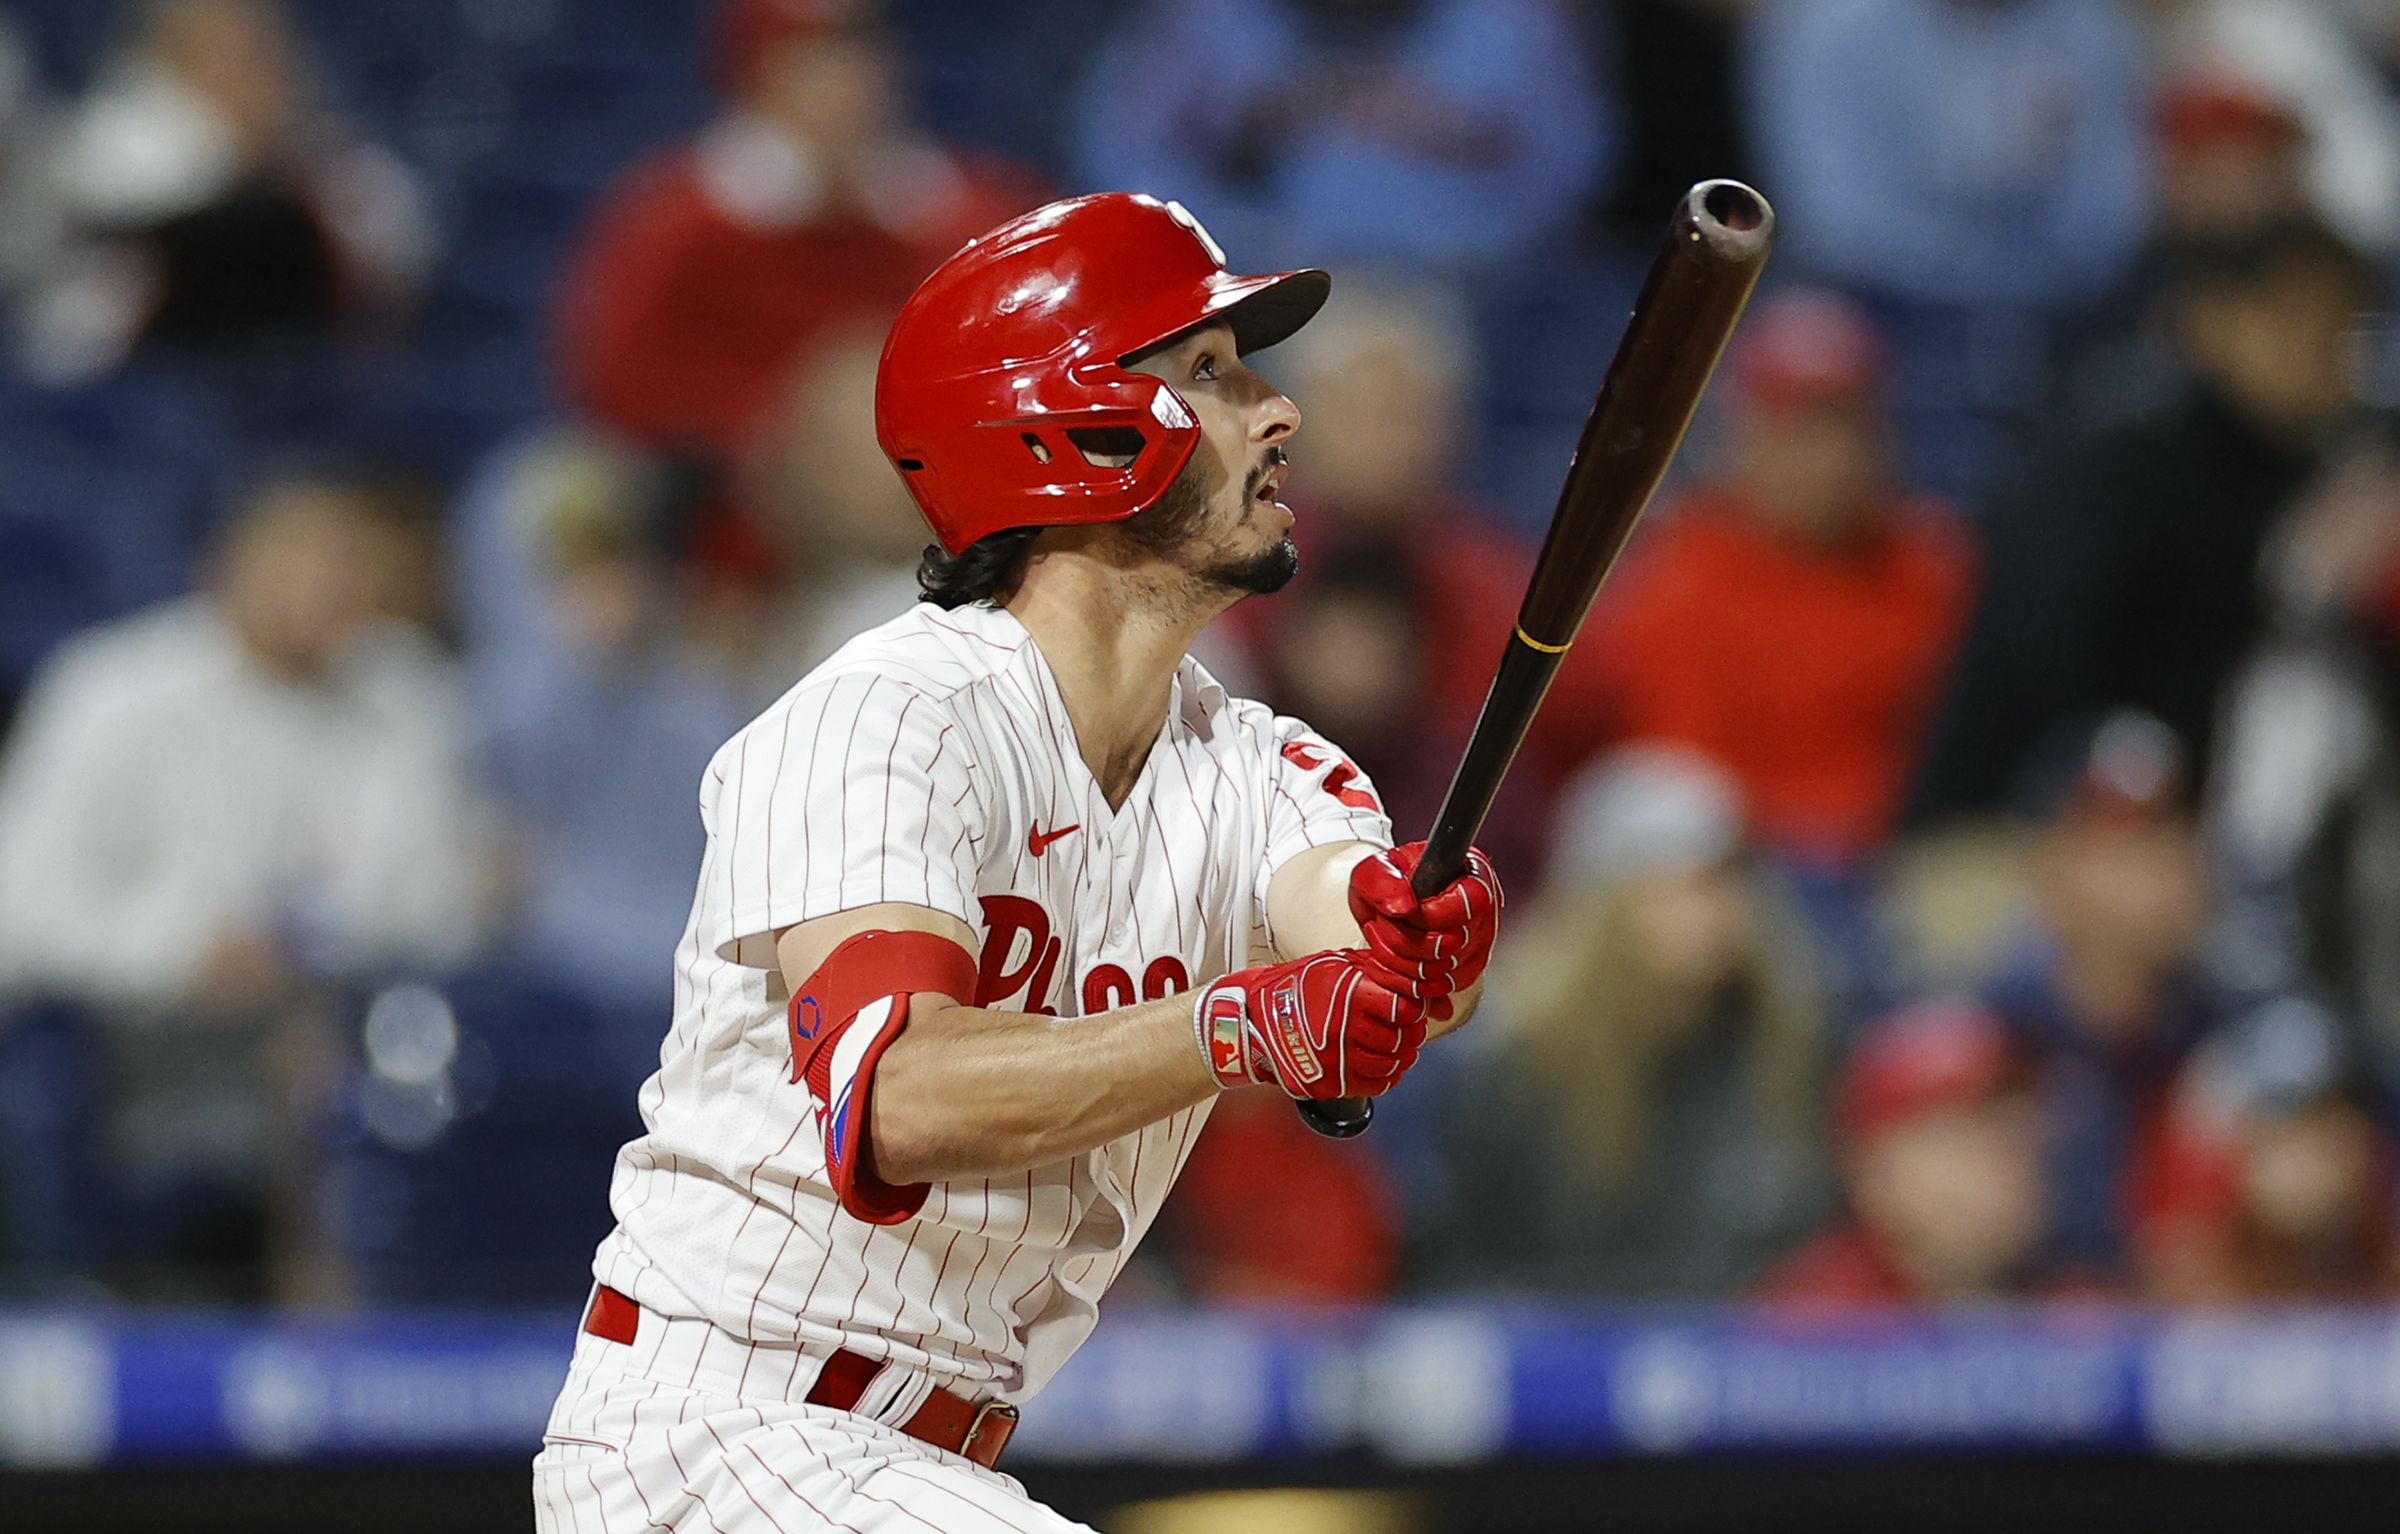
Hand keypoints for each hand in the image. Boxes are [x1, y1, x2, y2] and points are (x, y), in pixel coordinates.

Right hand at [1192, 951, 1426, 1100]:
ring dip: (1400, 1056)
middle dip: (1410, 1033)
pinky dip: (1385, 1077)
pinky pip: (1373, 1086)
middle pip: (1401, 1040)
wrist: (1250, 1018)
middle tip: (1408, 1028)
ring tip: (1396, 1046)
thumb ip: (1379, 972)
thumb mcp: (1336, 964)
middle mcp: (1344, 1029)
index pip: (1405, 1009)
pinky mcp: (1327, 1083)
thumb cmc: (1296, 986)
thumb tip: (1422, 987)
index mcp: (1350, 995)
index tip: (1408, 1007)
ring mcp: (1335, 1060)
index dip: (1412, 1008)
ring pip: (1390, 1065)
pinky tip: (1382, 1064)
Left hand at [1346, 842, 1502, 1020]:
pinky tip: (1395, 963)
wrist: (1385, 905)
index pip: (1471, 901)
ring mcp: (1480, 941)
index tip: (1405, 912)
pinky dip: (1410, 982)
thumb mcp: (1373, 872)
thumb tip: (1405, 907)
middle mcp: (1484, 908)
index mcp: (1471, 873)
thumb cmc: (1387, 883)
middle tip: (1383, 925)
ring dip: (1402, 963)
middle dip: (1405, 941)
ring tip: (1385, 942)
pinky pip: (1443, 988)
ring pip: (1446, 972)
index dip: (1432, 914)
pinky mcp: (1468, 968)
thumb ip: (1383, 882)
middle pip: (1455, 943)